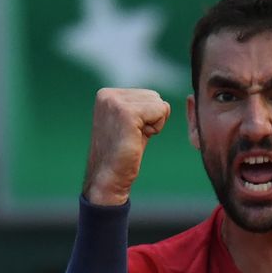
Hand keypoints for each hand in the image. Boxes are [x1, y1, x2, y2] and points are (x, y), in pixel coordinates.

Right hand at [83, 88, 170, 205]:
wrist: (109, 178)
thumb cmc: (123, 154)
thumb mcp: (132, 124)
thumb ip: (143, 109)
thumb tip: (165, 104)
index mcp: (107, 94)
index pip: (149, 95)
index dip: (148, 118)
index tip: (130, 133)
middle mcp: (108, 95)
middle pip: (155, 97)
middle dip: (152, 119)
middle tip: (133, 137)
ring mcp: (116, 102)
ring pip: (159, 104)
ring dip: (154, 124)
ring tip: (134, 138)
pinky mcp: (127, 112)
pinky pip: (160, 111)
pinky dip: (156, 128)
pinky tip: (138, 139)